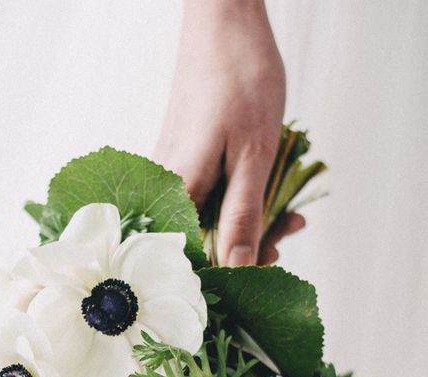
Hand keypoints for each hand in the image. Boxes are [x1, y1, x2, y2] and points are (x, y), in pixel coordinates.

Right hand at [154, 0, 303, 265]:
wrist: (223, 26)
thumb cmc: (240, 82)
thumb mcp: (254, 157)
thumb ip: (244, 217)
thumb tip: (238, 268)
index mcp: (178, 191)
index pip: (191, 257)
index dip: (227, 271)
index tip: (265, 266)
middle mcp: (164, 189)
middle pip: (200, 241)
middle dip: (247, 244)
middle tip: (288, 233)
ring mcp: (168, 175)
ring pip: (206, 219)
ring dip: (249, 221)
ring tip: (289, 214)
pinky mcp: (179, 164)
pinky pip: (206, 197)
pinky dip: (238, 200)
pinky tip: (267, 193)